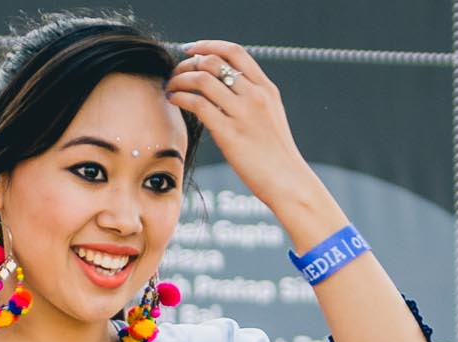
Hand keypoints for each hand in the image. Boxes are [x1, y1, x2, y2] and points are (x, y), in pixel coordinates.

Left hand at [167, 43, 320, 220]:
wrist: (287, 180)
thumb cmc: (276, 155)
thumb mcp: (270, 118)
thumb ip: (252, 101)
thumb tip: (226, 94)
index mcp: (265, 88)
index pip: (235, 52)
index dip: (210, 46)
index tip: (193, 50)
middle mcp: (255, 95)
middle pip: (214, 62)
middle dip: (189, 63)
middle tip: (176, 73)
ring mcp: (243, 113)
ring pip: (203, 80)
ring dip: (180, 79)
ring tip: (170, 87)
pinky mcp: (229, 134)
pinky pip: (198, 105)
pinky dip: (181, 97)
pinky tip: (173, 100)